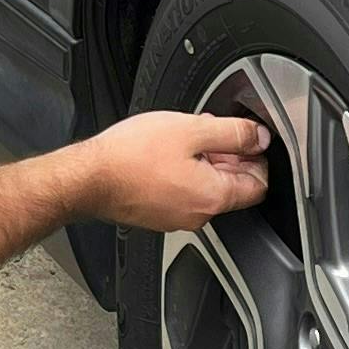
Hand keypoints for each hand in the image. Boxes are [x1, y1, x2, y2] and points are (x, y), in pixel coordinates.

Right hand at [83, 108, 271, 232]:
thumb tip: (257, 137)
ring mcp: (177, 218)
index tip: (251, 140)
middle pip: (234, 188)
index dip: (259, 159)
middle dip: (232, 157)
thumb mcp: (191, 130)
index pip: (259, 185)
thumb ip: (232, 133)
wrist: (89, 179)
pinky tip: (170, 152)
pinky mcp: (159, 215)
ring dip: (207, 162)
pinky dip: (186, 173)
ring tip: (189, 137)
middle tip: (218, 131)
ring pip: (207, 189)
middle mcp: (199, 215)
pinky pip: (184, 193)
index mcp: (213, 197)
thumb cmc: (131, 156)